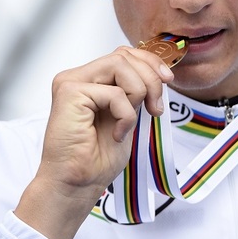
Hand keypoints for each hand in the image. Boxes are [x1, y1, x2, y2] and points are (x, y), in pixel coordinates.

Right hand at [14, 46, 173, 238]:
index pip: (123, 54)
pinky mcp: (69, 93)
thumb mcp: (127, 115)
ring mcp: (71, 82)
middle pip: (124, 55)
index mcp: (90, 80)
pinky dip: (125, 115)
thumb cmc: (96, 159)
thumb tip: (158, 74)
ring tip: (132, 122)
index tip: (168, 80)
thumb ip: (134, 92)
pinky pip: (114, 92)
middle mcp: (78, 77)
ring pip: (120, 64)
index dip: (150, 62)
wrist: (76, 184)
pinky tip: (117, 134)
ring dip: (138, 92)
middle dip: (150, 78)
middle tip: (155, 108)